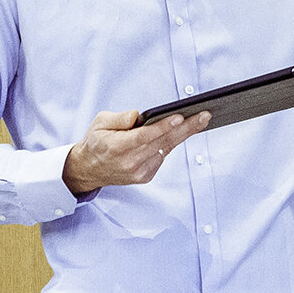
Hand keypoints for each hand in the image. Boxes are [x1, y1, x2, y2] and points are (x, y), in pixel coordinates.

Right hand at [61, 109, 210, 194]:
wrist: (89, 169)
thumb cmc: (96, 142)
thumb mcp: (99, 123)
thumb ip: (118, 118)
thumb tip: (138, 116)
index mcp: (117, 147)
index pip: (145, 136)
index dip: (164, 127)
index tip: (180, 117)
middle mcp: (130, 162)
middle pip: (163, 142)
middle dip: (186, 128)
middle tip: (204, 116)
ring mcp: (139, 171)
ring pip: (167, 149)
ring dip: (184, 134)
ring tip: (200, 119)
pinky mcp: (145, 176)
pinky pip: (163, 156)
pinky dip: (171, 143)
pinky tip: (182, 131)